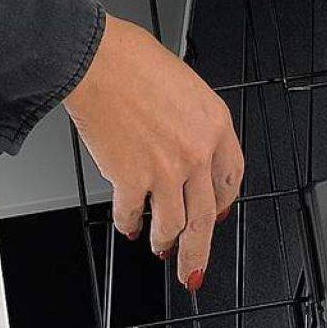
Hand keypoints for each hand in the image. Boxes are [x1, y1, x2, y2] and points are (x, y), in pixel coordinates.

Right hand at [64, 14, 243, 290]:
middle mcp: (197, 153)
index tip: (221, 214)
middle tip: (196, 268)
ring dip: (166, 242)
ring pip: (176, 225)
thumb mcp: (185, 87)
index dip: (226, 202)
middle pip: (207, 216)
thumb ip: (193, 123)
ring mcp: (167, 170)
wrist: (94, 59)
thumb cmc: (132, 61)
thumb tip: (189, 150)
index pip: (232, 177)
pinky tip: (129, 226)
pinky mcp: (133, 179)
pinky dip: (130, 223)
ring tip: (161, 249)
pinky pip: (134, 213)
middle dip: (201, 249)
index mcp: (216, 126)